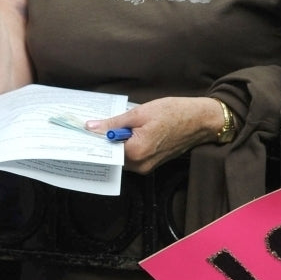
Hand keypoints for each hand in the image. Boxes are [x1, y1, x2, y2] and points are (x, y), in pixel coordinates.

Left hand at [86, 95, 224, 173]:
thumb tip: (90, 128)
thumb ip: (113, 122)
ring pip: (121, 157)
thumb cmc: (173, 113)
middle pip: (112, 156)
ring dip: (114, 143)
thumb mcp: (139, 113)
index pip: (105, 151)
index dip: (92, 141)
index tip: (79, 133)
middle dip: (101, 142)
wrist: (201, 120)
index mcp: (136, 152)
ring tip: (106, 127)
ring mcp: (147, 167)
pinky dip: (125, 145)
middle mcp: (140, 165)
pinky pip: (132, 156)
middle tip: (88, 127)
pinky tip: (122, 132)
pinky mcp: (152, 163)